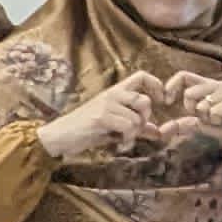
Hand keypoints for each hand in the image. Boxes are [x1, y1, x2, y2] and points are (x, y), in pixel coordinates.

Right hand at [35, 71, 197, 161]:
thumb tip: (159, 132)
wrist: (60, 135)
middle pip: (144, 100)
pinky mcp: (101, 117)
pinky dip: (128, 140)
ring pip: (137, 118)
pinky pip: (128, 127)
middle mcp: (112, 94)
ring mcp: (106, 104)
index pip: (142, 76)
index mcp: (116, 91)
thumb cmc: (87, 130)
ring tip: (124, 140)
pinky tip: (120, 145)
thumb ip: (137, 127)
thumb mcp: (115, 126)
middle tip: (137, 130)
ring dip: (134, 134)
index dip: (157, 85)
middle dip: (146, 119)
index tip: (161, 101)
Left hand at [163, 69, 221, 148]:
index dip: (171, 86)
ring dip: (206, 118)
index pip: (183, 75)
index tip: (167, 101)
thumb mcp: (203, 124)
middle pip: (190, 92)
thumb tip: (162, 130)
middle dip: (190, 109)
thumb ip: (185, 124)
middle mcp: (216, 85)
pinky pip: (214, 112)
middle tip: (201, 115)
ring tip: (217, 119)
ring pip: (202, 104)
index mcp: (207, 86)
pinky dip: (216, 121)